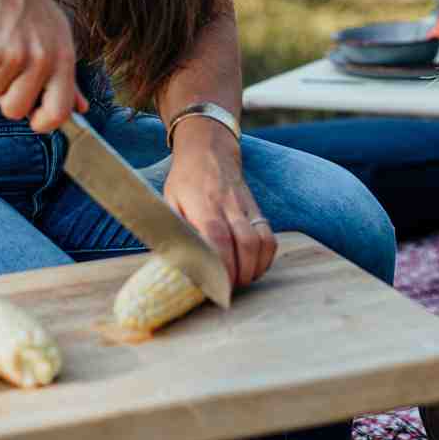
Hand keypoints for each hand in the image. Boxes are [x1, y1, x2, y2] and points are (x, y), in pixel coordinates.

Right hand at [0, 0, 84, 130]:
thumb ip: (69, 78)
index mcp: (64, 59)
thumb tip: (82, 110)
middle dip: (7, 96)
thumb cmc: (29, 7)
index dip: (41, 122)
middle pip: (16, 111)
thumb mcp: (59, 37)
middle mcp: (43, 60)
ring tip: (0, 44)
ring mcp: (15, 55)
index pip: (58, 113)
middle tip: (9, 67)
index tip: (32, 115)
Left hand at [163, 123, 275, 287]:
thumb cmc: (184, 180)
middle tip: (228, 290)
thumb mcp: (168, 200)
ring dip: (255, 269)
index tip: (216, 285)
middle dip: (240, 273)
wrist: (209, 149)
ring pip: (262, 241)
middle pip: (245, 243)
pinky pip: (270, 237)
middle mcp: (228, 206)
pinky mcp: (257, 210)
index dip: (221, 264)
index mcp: (203, 204)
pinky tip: (253, 268)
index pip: (218, 237)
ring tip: (241, 281)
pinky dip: (265, 258)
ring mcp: (246, 207)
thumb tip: (175, 261)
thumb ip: (174, 229)